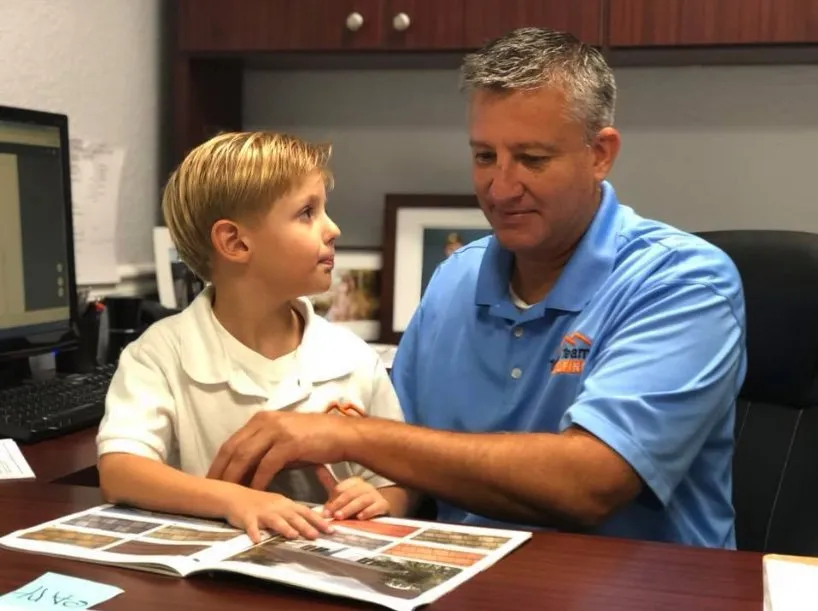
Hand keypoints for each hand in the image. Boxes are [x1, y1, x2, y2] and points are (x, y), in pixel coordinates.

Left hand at [207, 411, 357, 489]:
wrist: (341, 435)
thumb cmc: (313, 440)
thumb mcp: (284, 440)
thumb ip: (264, 450)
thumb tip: (244, 472)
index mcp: (261, 419)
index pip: (232, 442)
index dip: (219, 462)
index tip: (211, 479)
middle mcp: (266, 421)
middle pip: (233, 448)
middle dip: (220, 471)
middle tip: (212, 490)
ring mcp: (277, 431)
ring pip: (245, 456)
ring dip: (234, 477)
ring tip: (228, 495)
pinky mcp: (289, 443)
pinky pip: (266, 465)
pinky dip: (258, 481)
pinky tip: (254, 494)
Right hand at [224, 486, 333, 543]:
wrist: (235, 496)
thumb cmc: (259, 503)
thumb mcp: (279, 504)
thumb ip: (293, 513)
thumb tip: (313, 521)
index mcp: (285, 504)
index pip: (305, 512)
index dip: (318, 520)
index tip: (330, 529)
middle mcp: (276, 507)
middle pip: (293, 516)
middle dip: (305, 526)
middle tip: (316, 535)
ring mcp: (261, 512)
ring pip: (275, 520)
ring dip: (284, 528)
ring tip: (293, 536)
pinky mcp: (247, 517)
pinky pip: (250, 526)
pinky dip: (254, 533)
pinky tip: (257, 540)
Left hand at [315, 467, 389, 520]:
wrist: (378, 510)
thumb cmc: (356, 501)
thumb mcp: (341, 492)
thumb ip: (328, 481)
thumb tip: (316, 465)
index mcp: (354, 482)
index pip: (341, 488)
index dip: (332, 499)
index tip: (325, 510)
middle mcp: (365, 486)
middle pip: (350, 493)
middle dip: (339, 504)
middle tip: (331, 514)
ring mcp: (375, 495)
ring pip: (362, 500)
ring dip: (350, 508)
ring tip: (340, 516)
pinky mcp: (383, 505)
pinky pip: (376, 507)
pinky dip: (368, 512)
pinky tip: (360, 517)